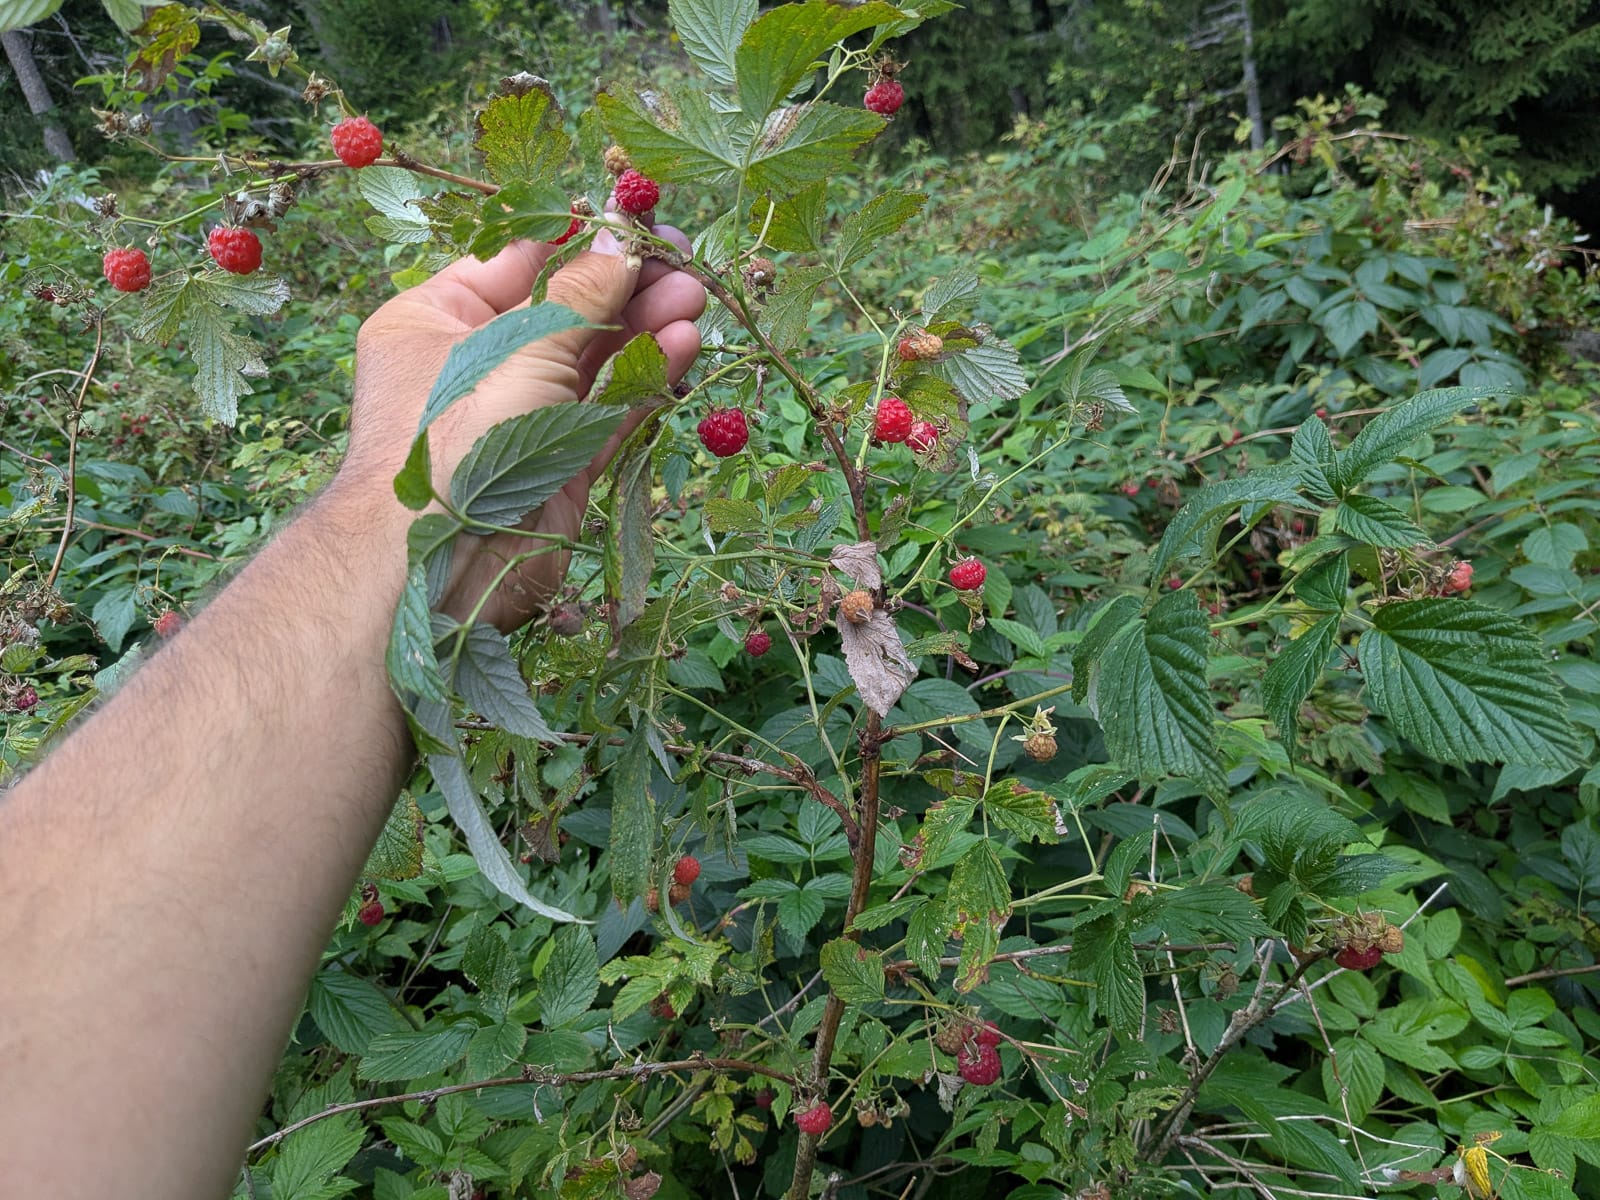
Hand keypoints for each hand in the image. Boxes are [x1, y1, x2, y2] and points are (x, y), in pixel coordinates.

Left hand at [340, 227, 704, 628]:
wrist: (436, 569)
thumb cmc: (457, 437)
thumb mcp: (520, 348)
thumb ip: (580, 294)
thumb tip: (621, 237)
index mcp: (435, 320)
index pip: (515, 261)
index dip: (579, 239)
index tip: (638, 219)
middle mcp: (475, 364)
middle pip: (561, 310)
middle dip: (625, 286)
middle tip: (686, 261)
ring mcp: (519, 417)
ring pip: (591, 360)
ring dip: (644, 329)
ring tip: (697, 299)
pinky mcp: (558, 464)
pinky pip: (607, 411)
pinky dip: (643, 380)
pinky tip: (683, 347)